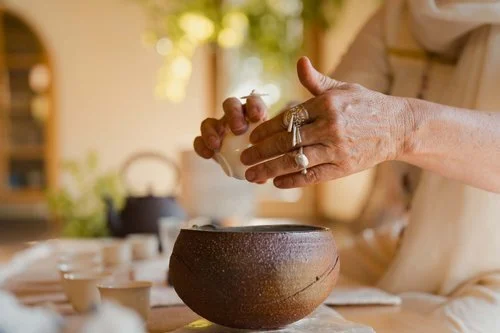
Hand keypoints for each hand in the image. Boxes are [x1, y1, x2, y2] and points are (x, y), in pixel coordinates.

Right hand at [193, 95, 267, 158]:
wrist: (250, 163)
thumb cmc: (263, 155)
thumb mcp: (269, 155)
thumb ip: (268, 159)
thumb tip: (266, 174)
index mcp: (253, 115)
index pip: (253, 102)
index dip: (254, 106)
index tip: (258, 117)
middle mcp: (234, 117)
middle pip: (230, 105)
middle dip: (233, 114)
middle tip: (239, 129)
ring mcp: (219, 127)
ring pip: (210, 120)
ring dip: (212, 131)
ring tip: (216, 145)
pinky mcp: (207, 140)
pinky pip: (199, 140)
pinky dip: (202, 145)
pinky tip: (208, 155)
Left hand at [241, 57, 410, 187]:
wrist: (397, 126)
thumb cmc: (366, 105)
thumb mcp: (342, 88)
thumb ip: (316, 80)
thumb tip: (300, 62)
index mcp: (326, 104)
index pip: (287, 119)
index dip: (265, 130)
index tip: (251, 138)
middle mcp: (330, 126)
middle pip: (287, 141)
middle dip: (261, 152)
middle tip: (244, 159)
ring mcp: (337, 148)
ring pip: (296, 160)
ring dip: (270, 169)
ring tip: (253, 175)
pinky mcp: (344, 167)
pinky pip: (313, 175)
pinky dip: (293, 180)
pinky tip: (277, 183)